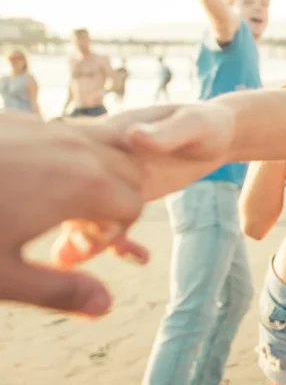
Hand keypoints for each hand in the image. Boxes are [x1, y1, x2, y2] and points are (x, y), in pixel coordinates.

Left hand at [0, 114, 145, 316]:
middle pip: (127, 170)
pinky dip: (69, 157)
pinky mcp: (22, 119)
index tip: (72, 250)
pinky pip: (68, 133)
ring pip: (103, 145)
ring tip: (56, 203)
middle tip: (69, 229)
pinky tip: (26, 183)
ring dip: (96, 174)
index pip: (133, 205)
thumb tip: (104, 305)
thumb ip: (59, 291)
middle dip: (112, 201)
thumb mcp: (2, 275)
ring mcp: (50, 128)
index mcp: (82, 186)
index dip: (113, 233)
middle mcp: (76, 149)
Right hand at [50, 102, 235, 267]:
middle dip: (79, 225)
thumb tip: (134, 137)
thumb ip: (164, 133)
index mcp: (108, 135)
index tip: (102, 217)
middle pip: (70, 196)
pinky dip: (114, 245)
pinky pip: (106, 227)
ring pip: (83, 216)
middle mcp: (100, 159)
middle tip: (99, 245)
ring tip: (120, 252)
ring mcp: (109, 181)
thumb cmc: (206, 123)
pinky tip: (141, 257)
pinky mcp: (122, 200)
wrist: (218, 136)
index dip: (78, 193)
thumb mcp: (192, 124)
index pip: (75, 164)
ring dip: (90, 241)